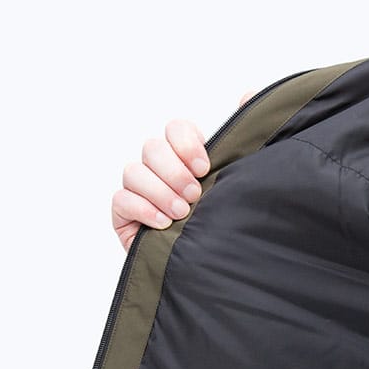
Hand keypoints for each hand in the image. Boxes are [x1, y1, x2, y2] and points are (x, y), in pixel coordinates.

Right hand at [111, 92, 257, 252]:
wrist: (216, 272)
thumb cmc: (226, 224)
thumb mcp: (240, 181)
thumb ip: (243, 141)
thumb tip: (248, 96)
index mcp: (187, 157)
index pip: (176, 128)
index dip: (186, 142)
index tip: (205, 167)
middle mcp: (161, 170)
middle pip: (152, 147)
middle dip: (173, 170)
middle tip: (195, 193)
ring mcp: (140, 192)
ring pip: (134, 171)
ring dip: (160, 191)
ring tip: (182, 212)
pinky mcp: (125, 217)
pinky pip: (121, 199)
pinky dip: (142, 208)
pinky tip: (163, 223)